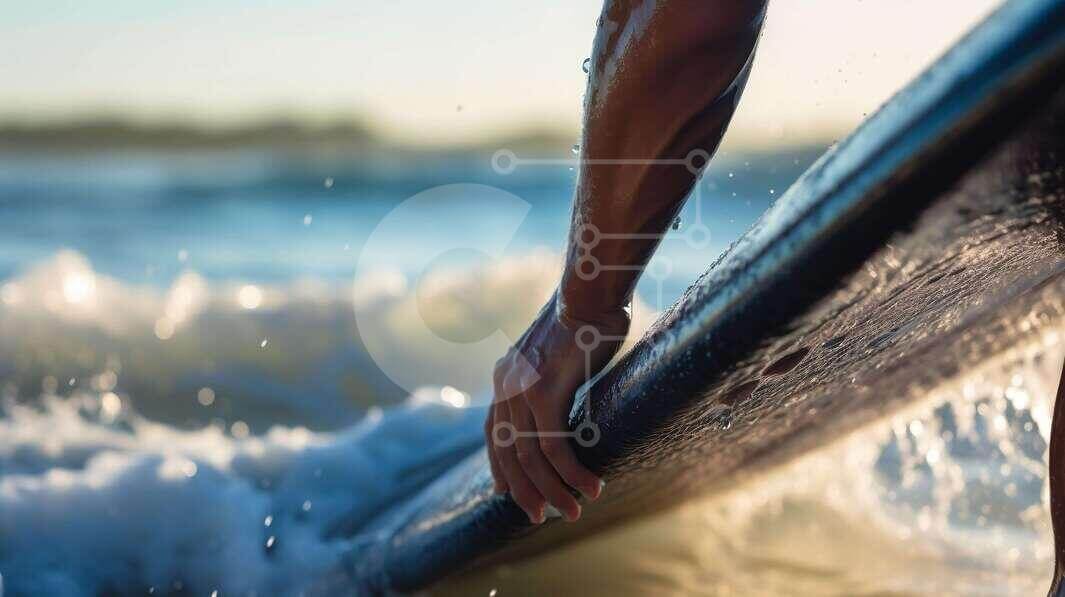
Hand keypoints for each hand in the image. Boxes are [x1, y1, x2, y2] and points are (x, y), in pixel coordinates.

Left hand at [484, 292, 628, 522]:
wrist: (590, 291)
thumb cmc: (585, 319)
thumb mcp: (558, 357)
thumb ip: (552, 382)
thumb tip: (565, 401)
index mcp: (505, 376)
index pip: (493, 434)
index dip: (501, 468)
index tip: (509, 495)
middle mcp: (505, 385)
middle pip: (508, 453)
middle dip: (525, 490)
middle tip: (542, 516)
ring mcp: (522, 389)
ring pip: (531, 457)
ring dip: (553, 490)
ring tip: (573, 511)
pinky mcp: (544, 392)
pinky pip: (555, 447)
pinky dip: (571, 473)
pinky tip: (590, 487)